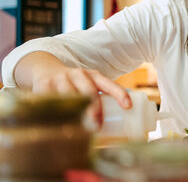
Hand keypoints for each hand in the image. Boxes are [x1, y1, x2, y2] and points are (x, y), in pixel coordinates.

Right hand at [16, 51, 130, 125]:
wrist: (46, 70)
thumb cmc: (75, 84)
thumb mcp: (88, 85)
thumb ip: (99, 101)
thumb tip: (115, 131)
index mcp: (93, 76)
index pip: (108, 84)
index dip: (119, 94)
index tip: (128, 106)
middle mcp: (78, 75)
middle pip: (89, 92)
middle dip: (95, 109)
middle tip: (97, 126)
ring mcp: (61, 79)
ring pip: (70, 96)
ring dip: (75, 113)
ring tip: (78, 129)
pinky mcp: (44, 85)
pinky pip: (51, 100)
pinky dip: (55, 113)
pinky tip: (58, 124)